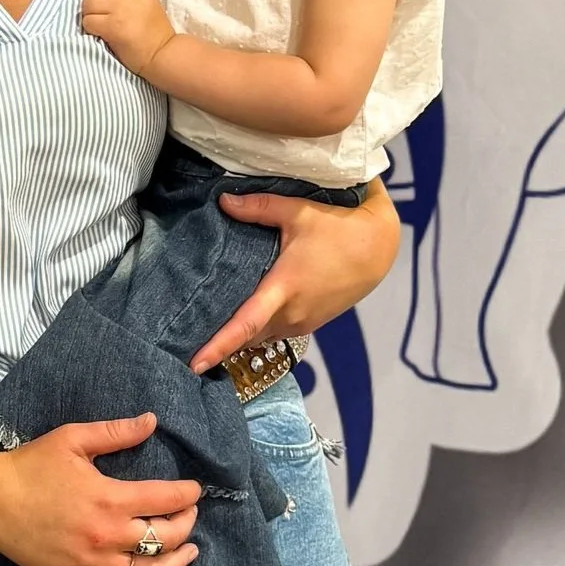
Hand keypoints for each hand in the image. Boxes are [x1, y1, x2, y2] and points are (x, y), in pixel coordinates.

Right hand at [0, 414, 200, 565]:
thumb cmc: (30, 465)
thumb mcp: (73, 439)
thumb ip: (116, 432)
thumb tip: (153, 421)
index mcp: (109, 499)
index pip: (165, 500)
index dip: (187, 494)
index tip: (194, 489)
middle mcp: (107, 536)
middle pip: (165, 537)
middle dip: (186, 524)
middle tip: (189, 512)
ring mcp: (93, 564)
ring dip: (178, 562)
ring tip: (191, 550)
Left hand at [81, 0, 175, 81]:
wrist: (162, 52)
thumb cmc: (155, 31)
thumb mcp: (147, 1)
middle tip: (98, 12)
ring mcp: (118, 9)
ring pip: (88, 3)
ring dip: (89, 14)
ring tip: (97, 23)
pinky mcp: (112, 26)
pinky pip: (88, 21)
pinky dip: (89, 28)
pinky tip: (99, 33)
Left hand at [190, 185, 401, 372]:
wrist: (378, 246)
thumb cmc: (338, 226)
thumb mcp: (298, 211)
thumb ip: (258, 207)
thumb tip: (223, 201)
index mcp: (284, 289)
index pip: (244, 325)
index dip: (217, 346)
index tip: (194, 364)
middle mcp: (292, 314)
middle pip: (247, 337)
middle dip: (219, 344)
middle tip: (186, 341)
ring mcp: (304, 322)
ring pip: (262, 337)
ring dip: (240, 336)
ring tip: (210, 330)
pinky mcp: (313, 323)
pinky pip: (276, 334)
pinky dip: (258, 331)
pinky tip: (246, 318)